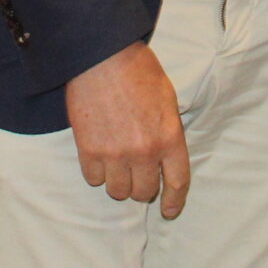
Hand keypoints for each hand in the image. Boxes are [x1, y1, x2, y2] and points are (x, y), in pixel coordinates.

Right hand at [63, 41, 189, 216]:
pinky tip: (99, 154)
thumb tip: (166, 154)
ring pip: (118, 191)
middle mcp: (145, 151)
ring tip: (116, 163)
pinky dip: (96, 171)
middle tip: (136, 173)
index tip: (169, 211)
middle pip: (144, 192)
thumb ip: (168, 131)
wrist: (103, 57)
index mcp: (170, 137)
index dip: (174, 201)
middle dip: (142, 186)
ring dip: (118, 181)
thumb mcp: (167, 99)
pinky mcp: (90, 151)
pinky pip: (94, 179)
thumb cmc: (138, 71)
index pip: (177, 182)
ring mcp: (116, 154)